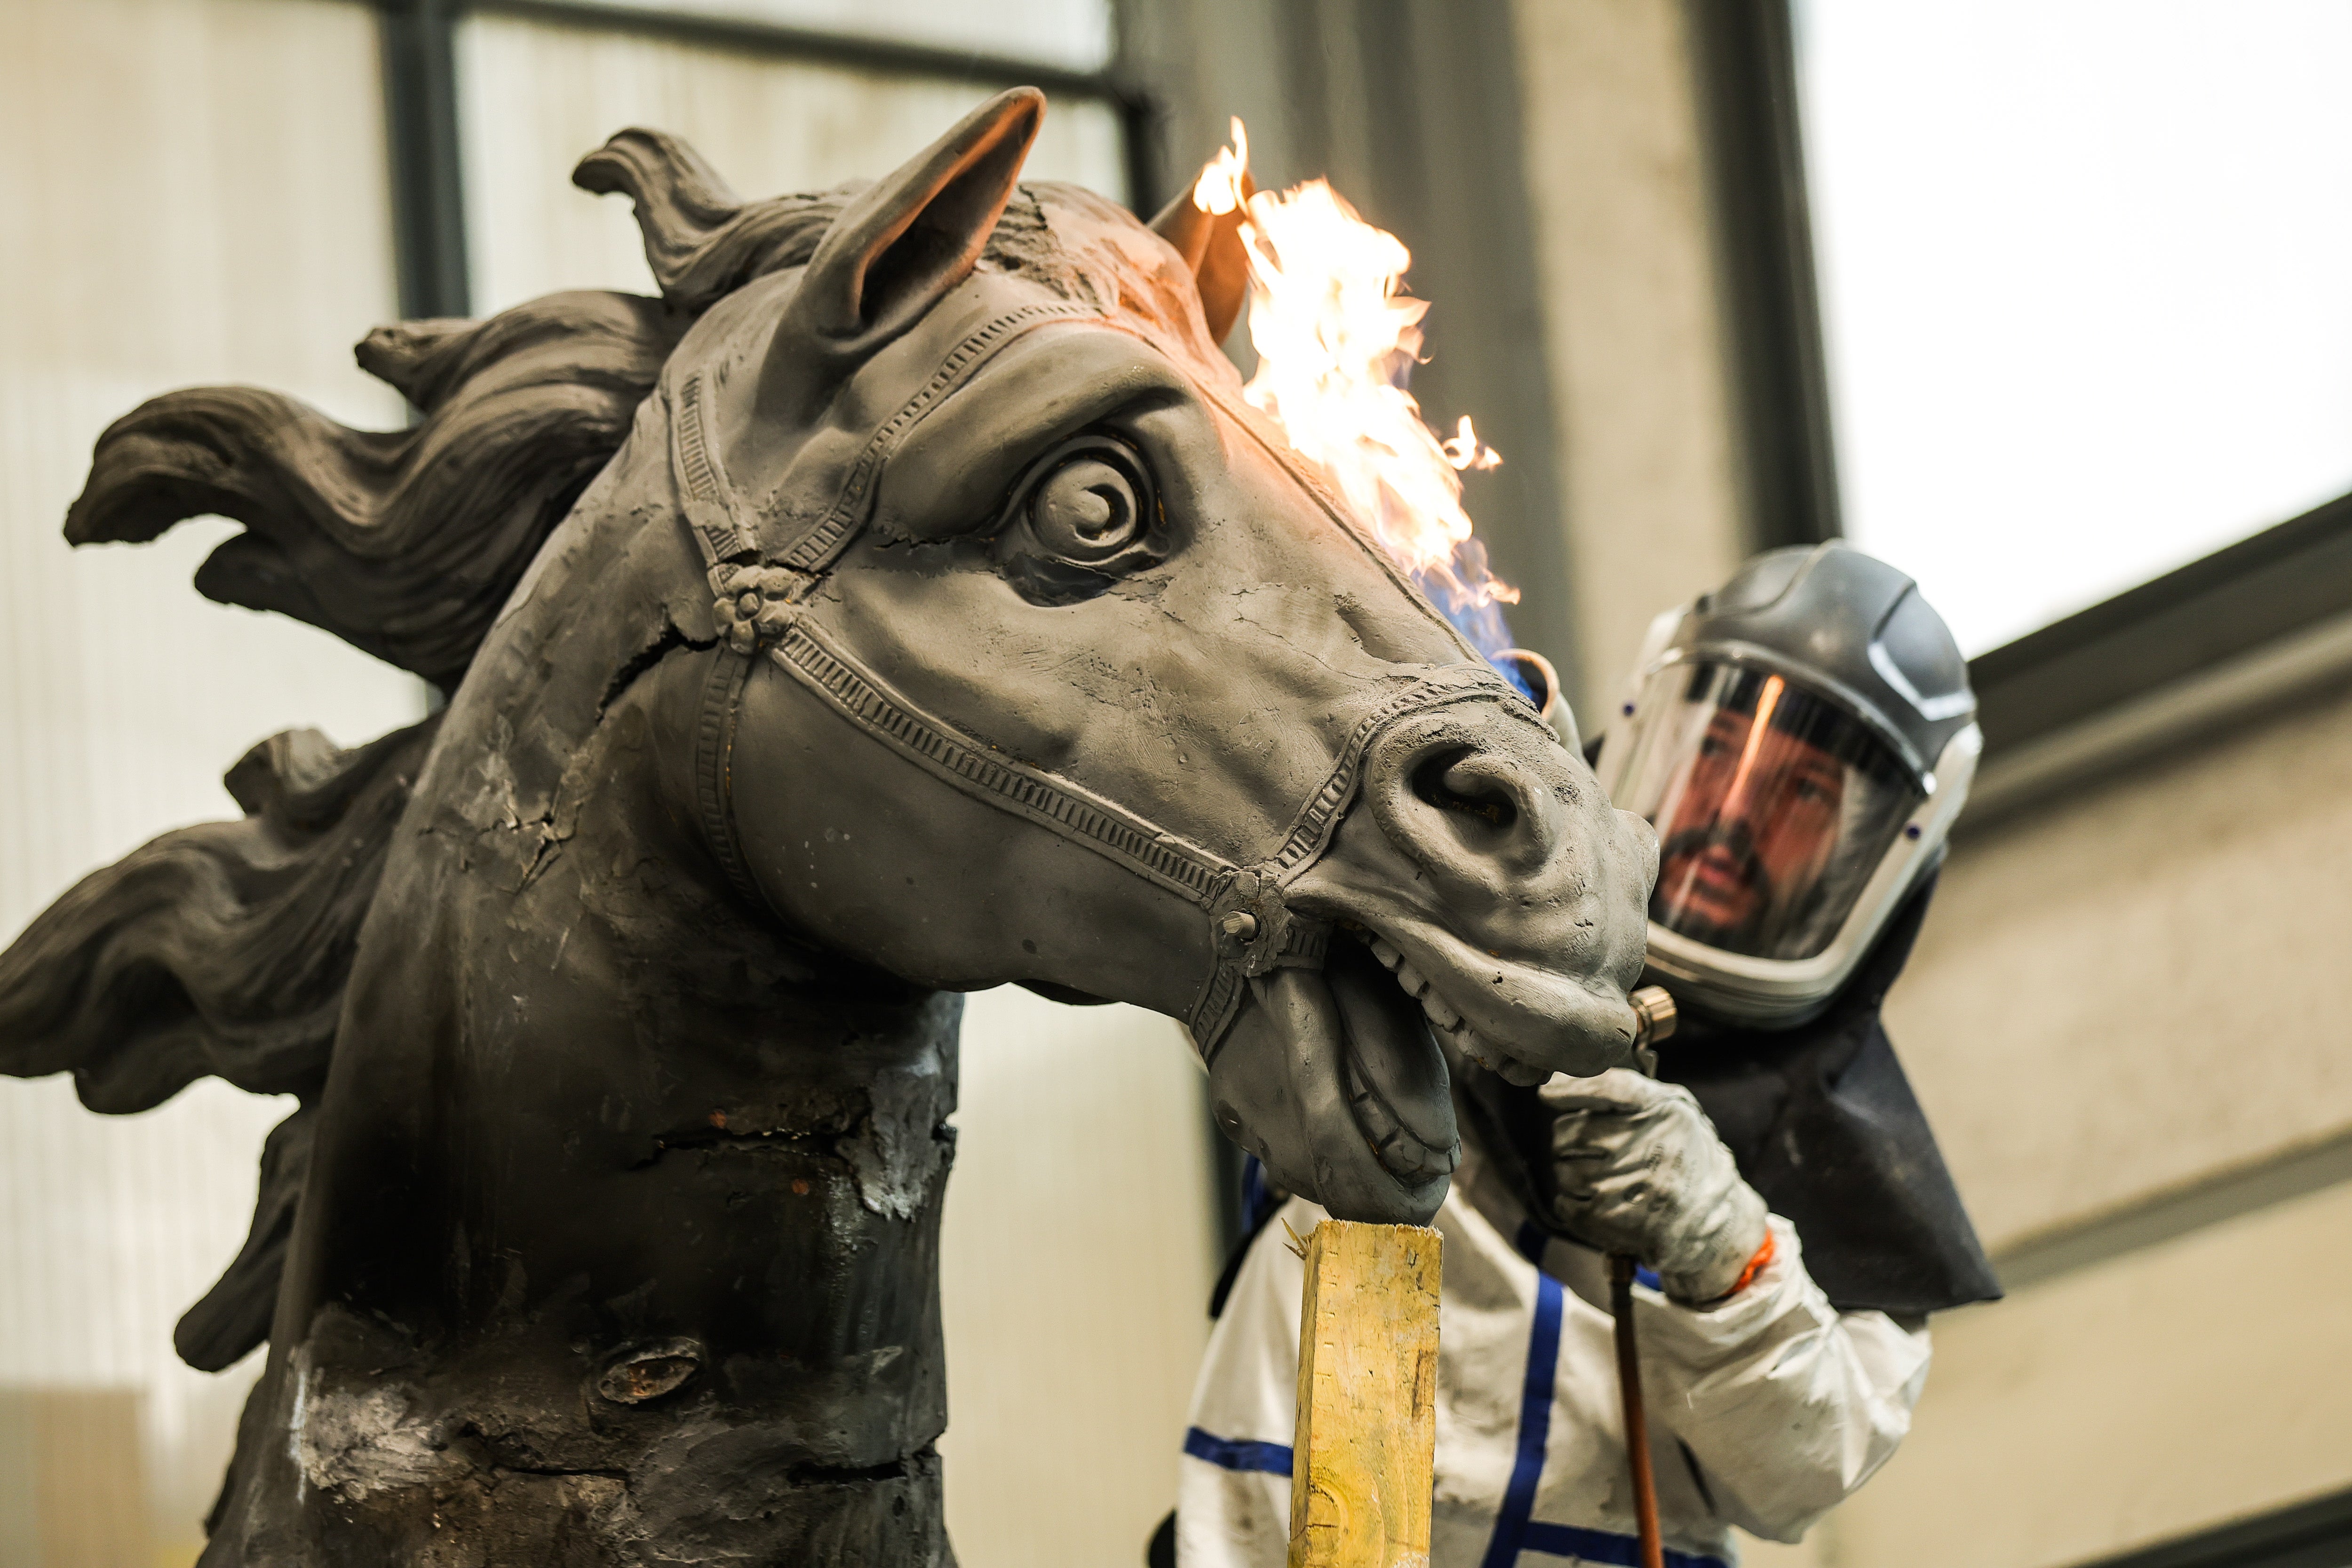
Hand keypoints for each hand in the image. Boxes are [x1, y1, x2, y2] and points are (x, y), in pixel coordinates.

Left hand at [1540, 1069, 1768, 1302]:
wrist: (1713, 1215)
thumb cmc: (1682, 1152)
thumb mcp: (1672, 1109)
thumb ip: (1626, 1089)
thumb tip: (1559, 1079)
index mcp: (1665, 1112)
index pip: (1607, 1088)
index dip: (1571, 1089)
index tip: (1548, 1093)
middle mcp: (1651, 1146)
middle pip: (1571, 1132)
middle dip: (1567, 1137)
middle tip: (1584, 1145)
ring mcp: (1634, 1186)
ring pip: (1565, 1170)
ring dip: (1569, 1171)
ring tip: (1595, 1174)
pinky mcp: (1621, 1221)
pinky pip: (1568, 1204)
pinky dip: (1568, 1201)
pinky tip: (1587, 1198)